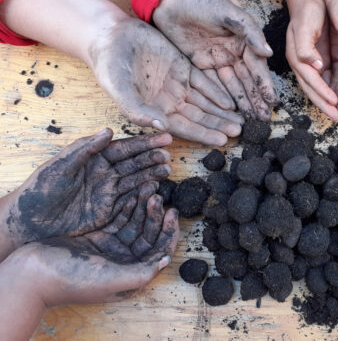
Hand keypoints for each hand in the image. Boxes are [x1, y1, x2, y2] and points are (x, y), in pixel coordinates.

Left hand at [3, 129, 172, 255]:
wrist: (31, 222)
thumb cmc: (41, 190)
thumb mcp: (60, 166)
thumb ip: (85, 149)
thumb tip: (108, 131)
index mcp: (93, 158)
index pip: (123, 148)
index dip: (143, 143)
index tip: (163, 138)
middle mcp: (104, 173)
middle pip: (133, 163)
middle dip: (151, 157)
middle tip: (168, 154)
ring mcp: (107, 191)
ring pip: (135, 179)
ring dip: (152, 173)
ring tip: (168, 169)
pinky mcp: (108, 210)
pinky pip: (130, 199)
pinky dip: (144, 193)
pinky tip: (157, 188)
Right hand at [3, 187, 178, 306]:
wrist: (32, 273)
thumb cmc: (72, 280)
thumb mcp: (111, 279)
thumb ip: (140, 273)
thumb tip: (165, 260)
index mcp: (131, 273)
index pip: (159, 250)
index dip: (168, 232)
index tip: (172, 213)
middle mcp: (124, 260)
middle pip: (148, 234)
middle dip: (155, 215)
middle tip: (157, 196)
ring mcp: (111, 247)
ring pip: (135, 223)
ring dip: (143, 207)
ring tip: (149, 189)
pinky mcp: (98, 235)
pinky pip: (119, 217)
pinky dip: (127, 205)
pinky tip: (133, 191)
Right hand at [90, 17, 242, 144]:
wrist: (110, 36)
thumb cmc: (109, 67)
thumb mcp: (120, 91)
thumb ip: (139, 111)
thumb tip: (162, 128)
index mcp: (156, 112)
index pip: (185, 128)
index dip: (203, 134)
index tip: (222, 141)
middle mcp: (170, 102)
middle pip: (200, 117)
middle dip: (219, 125)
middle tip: (240, 132)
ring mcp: (178, 85)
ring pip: (205, 102)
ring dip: (222, 112)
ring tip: (241, 120)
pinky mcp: (183, 67)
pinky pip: (204, 82)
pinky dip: (217, 91)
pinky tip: (230, 101)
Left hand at [153, 0, 277, 120]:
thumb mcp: (229, 12)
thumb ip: (250, 31)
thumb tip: (268, 53)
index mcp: (244, 40)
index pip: (257, 67)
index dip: (264, 84)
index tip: (272, 101)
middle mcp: (233, 52)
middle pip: (246, 80)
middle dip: (256, 99)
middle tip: (264, 119)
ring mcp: (217, 59)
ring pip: (231, 85)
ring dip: (241, 102)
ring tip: (250, 120)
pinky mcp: (200, 64)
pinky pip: (212, 84)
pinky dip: (220, 98)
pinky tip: (229, 112)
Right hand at [285, 0, 337, 119]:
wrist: (306, 1)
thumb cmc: (307, 12)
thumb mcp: (305, 27)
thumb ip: (307, 49)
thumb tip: (316, 66)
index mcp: (298, 57)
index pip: (312, 80)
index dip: (323, 92)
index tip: (335, 103)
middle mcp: (301, 63)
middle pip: (312, 89)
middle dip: (324, 104)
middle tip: (336, 117)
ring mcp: (308, 63)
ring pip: (317, 87)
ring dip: (327, 100)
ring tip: (337, 113)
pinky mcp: (316, 60)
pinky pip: (323, 79)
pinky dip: (329, 90)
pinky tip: (337, 98)